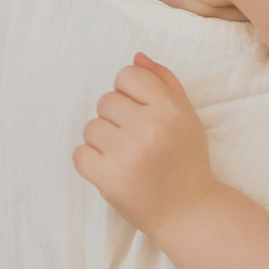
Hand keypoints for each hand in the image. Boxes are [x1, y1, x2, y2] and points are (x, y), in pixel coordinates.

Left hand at [73, 54, 217, 232]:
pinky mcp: (108, 178)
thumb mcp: (187, 116)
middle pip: (106, 100)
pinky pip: (80, 154)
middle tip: (136, 141)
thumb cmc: (185, 160)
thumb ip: (164, 83)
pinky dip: (91, 163)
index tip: (141, 114)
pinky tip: (113, 171)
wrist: (188, 211)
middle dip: (116, 119)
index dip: (130, 94)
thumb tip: (136, 57)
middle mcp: (150, 128)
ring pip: (91, 127)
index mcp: (170, 109)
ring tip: (126, 157)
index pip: (127, 75)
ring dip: (103, 141)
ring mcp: (127, 153)